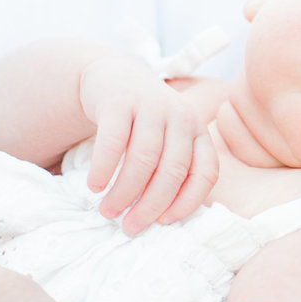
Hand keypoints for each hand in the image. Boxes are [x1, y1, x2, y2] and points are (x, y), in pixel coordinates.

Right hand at [80, 53, 217, 233]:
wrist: (116, 75)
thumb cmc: (144, 121)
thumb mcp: (169, 139)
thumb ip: (173, 169)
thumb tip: (162, 217)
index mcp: (198, 131)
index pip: (205, 172)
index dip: (188, 201)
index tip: (166, 222)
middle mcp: (180, 117)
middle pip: (172, 171)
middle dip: (151, 205)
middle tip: (131, 226)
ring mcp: (151, 106)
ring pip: (143, 159)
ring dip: (125, 193)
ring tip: (109, 211)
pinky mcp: (120, 101)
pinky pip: (112, 142)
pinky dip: (104, 169)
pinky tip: (95, 186)